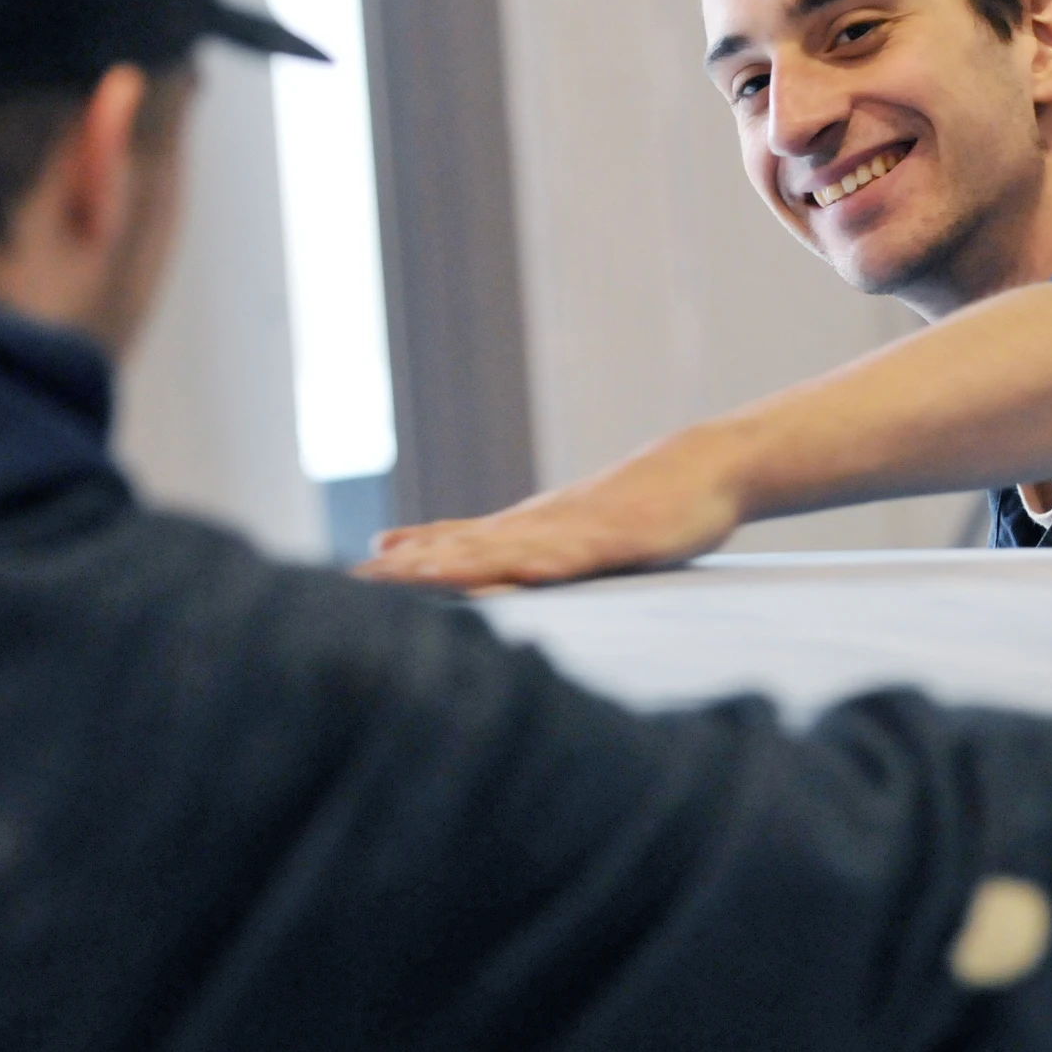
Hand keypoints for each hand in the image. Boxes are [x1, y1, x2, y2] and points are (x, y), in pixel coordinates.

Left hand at [361, 431, 745, 589]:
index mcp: (526, 529)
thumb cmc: (637, 503)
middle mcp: (542, 526)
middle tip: (356, 585)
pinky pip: (579, 555)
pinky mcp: (622, 539)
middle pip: (466, 548)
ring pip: (512, 550)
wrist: (704, 466)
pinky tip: (521, 574)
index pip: (451, 545)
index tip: (347, 581)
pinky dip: (546, 564)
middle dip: (411, 569)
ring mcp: (580, 530)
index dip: (402, 564)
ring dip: (463, 563)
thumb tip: (414, 549)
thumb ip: (496, 540)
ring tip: (416, 577)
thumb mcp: (559, 527)